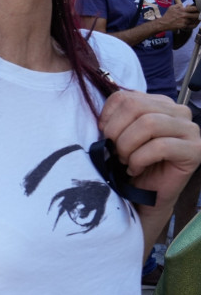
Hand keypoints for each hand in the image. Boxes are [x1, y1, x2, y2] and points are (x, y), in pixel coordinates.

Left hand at [99, 89, 200, 203]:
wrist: (146, 196)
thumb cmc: (131, 164)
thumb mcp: (119, 136)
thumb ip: (115, 119)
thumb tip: (102, 120)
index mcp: (159, 103)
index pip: (124, 97)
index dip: (107, 119)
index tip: (105, 138)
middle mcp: (179, 111)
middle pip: (135, 107)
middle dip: (116, 133)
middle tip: (115, 153)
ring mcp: (190, 129)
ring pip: (148, 124)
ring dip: (127, 146)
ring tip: (125, 161)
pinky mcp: (195, 150)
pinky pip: (160, 147)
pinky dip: (139, 160)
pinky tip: (135, 169)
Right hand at [160, 3, 198, 32]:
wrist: (163, 23)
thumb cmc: (168, 15)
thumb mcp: (172, 7)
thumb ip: (179, 5)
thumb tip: (185, 5)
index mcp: (182, 10)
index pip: (194, 8)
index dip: (198, 8)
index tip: (198, 9)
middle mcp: (184, 16)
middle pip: (196, 15)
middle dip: (198, 14)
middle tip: (199, 14)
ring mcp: (184, 21)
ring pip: (193, 20)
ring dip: (195, 19)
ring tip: (196, 19)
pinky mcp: (183, 26)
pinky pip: (191, 25)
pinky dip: (193, 24)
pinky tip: (194, 23)